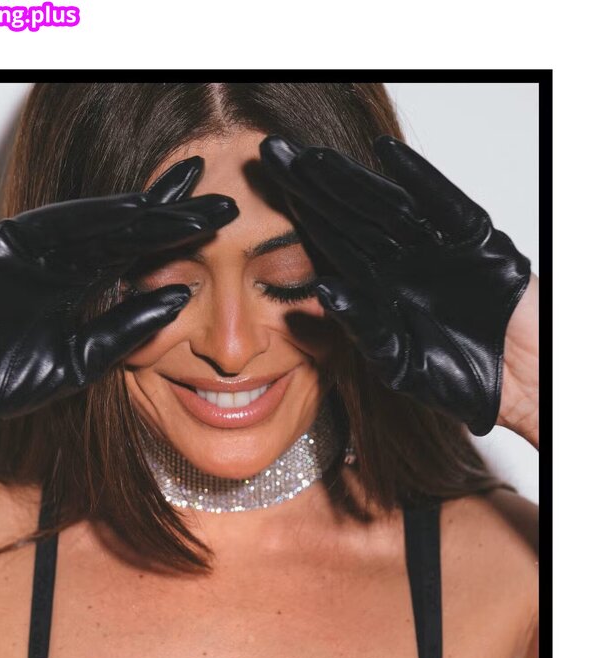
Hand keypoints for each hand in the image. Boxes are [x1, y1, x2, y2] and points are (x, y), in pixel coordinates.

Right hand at [0, 157, 237, 434]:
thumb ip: (125, 331)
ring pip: (101, 222)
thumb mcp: (81, 360)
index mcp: (83, 288)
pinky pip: (57, 225)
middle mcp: (66, 262)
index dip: (181, 243)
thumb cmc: (2, 379)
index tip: (226, 233)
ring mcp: (38, 249)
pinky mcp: (8, 241)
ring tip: (191, 196)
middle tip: (225, 203)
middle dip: (176, 216)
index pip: (141, 259)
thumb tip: (180, 300)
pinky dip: (95, 215)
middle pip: (130, 232)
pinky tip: (135, 207)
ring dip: (146, 208)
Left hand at [259, 134, 532, 437]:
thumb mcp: (397, 361)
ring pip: (388, 205)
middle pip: (351, 214)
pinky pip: (444, 206)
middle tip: (273, 154)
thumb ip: (362, 329)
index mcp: (379, 286)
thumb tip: (319, 294)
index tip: (259, 190)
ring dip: (352, 180)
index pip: (331, 243)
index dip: (296, 215)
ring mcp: (436, 247)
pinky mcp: (475, 241)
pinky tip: (387, 157)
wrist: (516, 386)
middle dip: (312, 186)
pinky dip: (418, 181)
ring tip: (316, 157)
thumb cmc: (457, 379)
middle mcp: (402, 260)